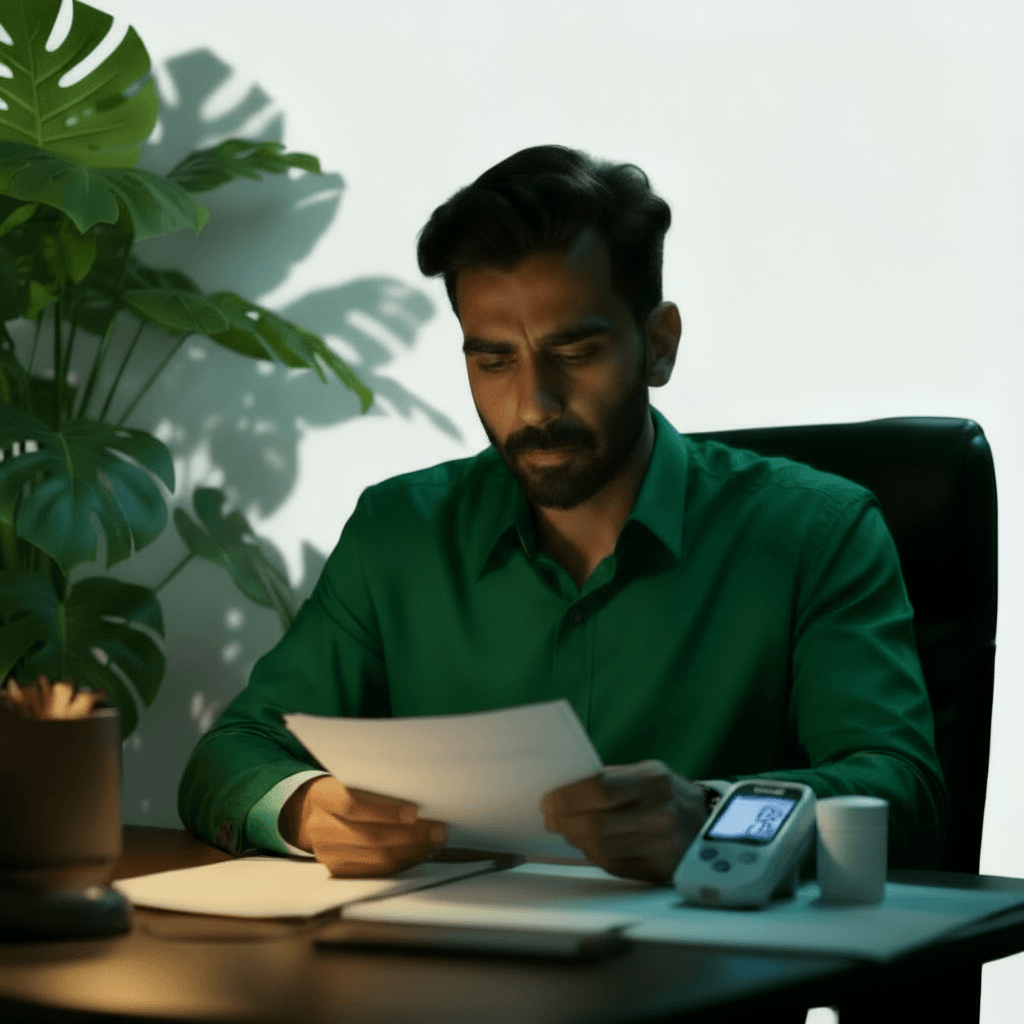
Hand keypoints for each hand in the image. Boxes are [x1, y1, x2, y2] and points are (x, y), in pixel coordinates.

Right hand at [279, 776, 446, 876]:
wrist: (312, 811)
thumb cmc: (343, 790)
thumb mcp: (352, 780)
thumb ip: (377, 788)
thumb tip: (421, 797)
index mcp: (324, 798)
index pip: (353, 806)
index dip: (385, 811)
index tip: (414, 812)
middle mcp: (321, 827)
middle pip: (369, 837)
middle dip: (410, 835)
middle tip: (437, 830)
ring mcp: (327, 852)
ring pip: (375, 858)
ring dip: (411, 851)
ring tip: (433, 843)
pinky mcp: (337, 869)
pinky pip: (374, 871)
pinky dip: (400, 863)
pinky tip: (417, 854)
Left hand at [540, 760, 708, 883]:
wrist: (704, 821)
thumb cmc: (663, 794)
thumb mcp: (642, 774)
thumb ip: (606, 780)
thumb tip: (561, 791)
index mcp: (653, 780)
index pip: (599, 791)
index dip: (567, 797)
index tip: (549, 800)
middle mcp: (661, 814)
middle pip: (596, 825)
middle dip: (565, 822)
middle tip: (551, 817)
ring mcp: (663, 846)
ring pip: (600, 848)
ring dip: (576, 838)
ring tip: (568, 828)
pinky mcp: (659, 870)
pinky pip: (613, 865)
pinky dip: (594, 853)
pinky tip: (590, 843)